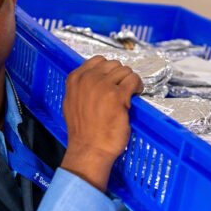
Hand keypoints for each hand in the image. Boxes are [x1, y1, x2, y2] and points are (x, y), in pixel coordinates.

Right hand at [60, 55, 143, 190]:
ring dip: (130, 82)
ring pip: (125, 71)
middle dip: (120, 77)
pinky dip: (138, 86)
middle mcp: (88, 79)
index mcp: (75, 78)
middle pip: (114, 64)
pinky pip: (134, 80)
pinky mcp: (117, 95)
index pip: (98, 60)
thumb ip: (81, 86)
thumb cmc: (82, 131)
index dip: (109, 71)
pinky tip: (135, 95)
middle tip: (122, 90)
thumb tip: (95, 78)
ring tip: (129, 94)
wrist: (89, 149)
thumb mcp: (72, 102)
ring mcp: (102, 86)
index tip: (113, 81)